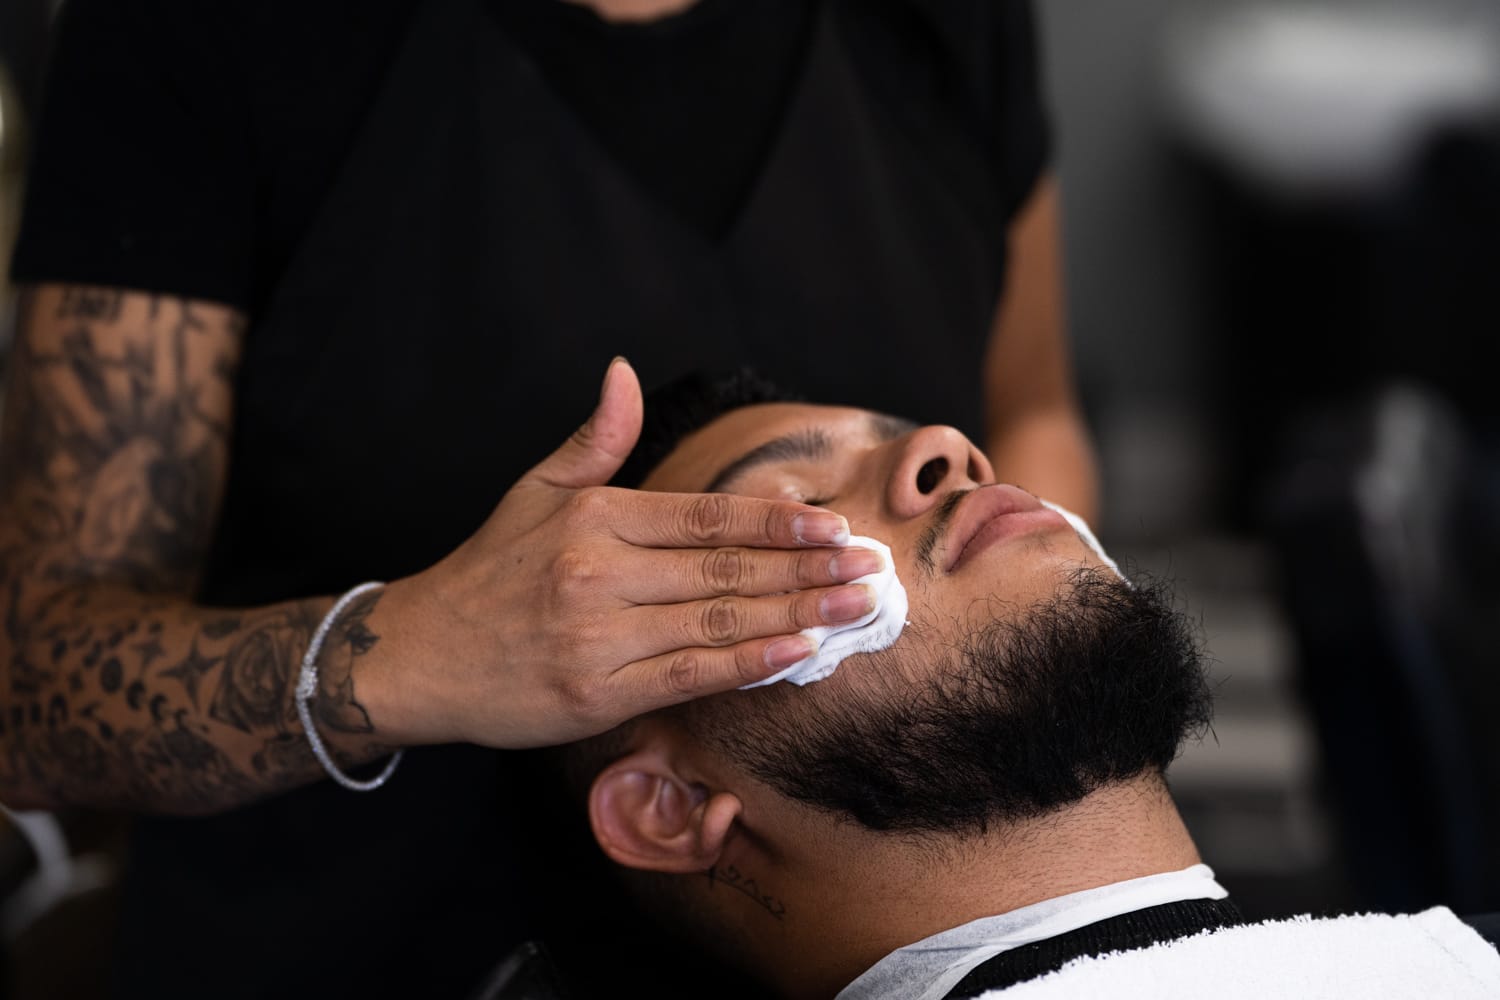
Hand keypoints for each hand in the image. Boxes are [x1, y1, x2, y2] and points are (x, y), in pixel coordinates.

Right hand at [372, 359, 884, 746]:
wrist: (419, 655)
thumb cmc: (487, 572)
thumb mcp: (534, 490)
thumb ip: (594, 439)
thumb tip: (623, 371)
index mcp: (597, 518)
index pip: (708, 516)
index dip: (778, 521)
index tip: (834, 525)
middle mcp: (599, 573)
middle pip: (727, 567)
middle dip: (809, 568)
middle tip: (873, 569)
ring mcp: (600, 636)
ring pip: (718, 621)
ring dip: (798, 615)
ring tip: (855, 609)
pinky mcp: (596, 692)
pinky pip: (689, 676)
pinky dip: (748, 665)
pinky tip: (797, 654)